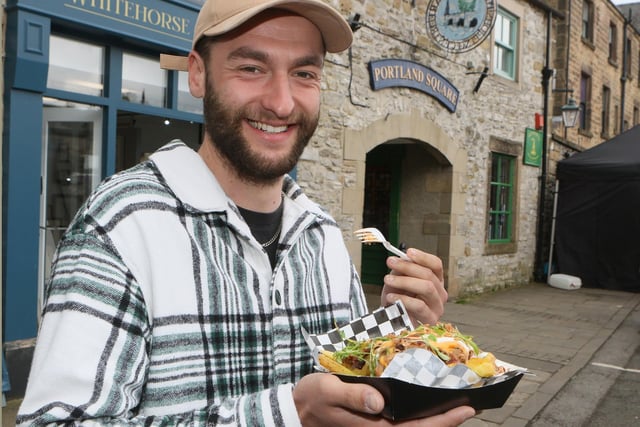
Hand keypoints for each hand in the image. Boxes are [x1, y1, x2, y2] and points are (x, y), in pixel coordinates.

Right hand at [293, 373, 474, 425]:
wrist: (296, 412)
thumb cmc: (311, 399)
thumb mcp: (327, 391)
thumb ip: (353, 396)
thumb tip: (379, 401)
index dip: (443, 421)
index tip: (466, 409)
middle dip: (448, 421)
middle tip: (471, 405)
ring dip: (437, 420)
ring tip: (457, 405)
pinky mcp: (374, 423)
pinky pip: (405, 423)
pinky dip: (421, 416)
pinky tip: (429, 404)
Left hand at [381, 248, 447, 325]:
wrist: (390, 320)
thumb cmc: (396, 299)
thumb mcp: (398, 280)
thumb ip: (401, 269)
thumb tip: (402, 258)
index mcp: (435, 281)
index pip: (436, 265)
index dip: (423, 257)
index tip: (408, 252)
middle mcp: (440, 293)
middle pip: (429, 275)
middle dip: (408, 267)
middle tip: (390, 262)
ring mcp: (437, 307)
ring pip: (427, 287)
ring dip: (405, 281)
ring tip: (387, 279)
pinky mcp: (431, 320)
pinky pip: (420, 306)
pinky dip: (403, 299)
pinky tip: (391, 297)